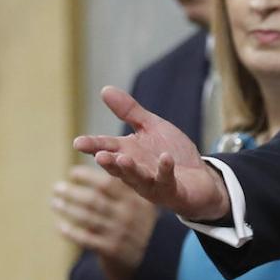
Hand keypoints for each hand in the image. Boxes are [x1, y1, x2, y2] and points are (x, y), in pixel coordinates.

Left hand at [51, 164, 158, 279]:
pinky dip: (70, 231)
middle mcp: (128, 215)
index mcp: (136, 199)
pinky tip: (60, 225)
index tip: (73, 173)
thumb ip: (123, 186)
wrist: (154, 255)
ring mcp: (119, 233)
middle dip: (72, 193)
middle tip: (57, 187)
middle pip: (93, 200)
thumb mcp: (141, 202)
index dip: (87, 177)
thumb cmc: (141, 221)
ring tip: (55, 202)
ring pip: (86, 218)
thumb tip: (96, 159)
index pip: (107, 184)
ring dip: (67, 209)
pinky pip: (85, 238)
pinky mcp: (111, 250)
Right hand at [74, 87, 230, 221]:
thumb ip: (129, 112)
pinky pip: (167, 180)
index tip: (78, 142)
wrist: (201, 178)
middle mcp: (136, 170)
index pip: (107, 148)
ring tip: (123, 159)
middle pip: (118, 166)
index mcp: (128, 153)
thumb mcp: (152, 128)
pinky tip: (165, 158)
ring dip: (130, 169)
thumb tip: (105, 89)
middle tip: (98, 155)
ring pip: (138, 178)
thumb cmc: (172, 153)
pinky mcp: (171, 190)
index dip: (93, 145)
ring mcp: (152, 183)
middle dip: (108, 161)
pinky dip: (165, 169)